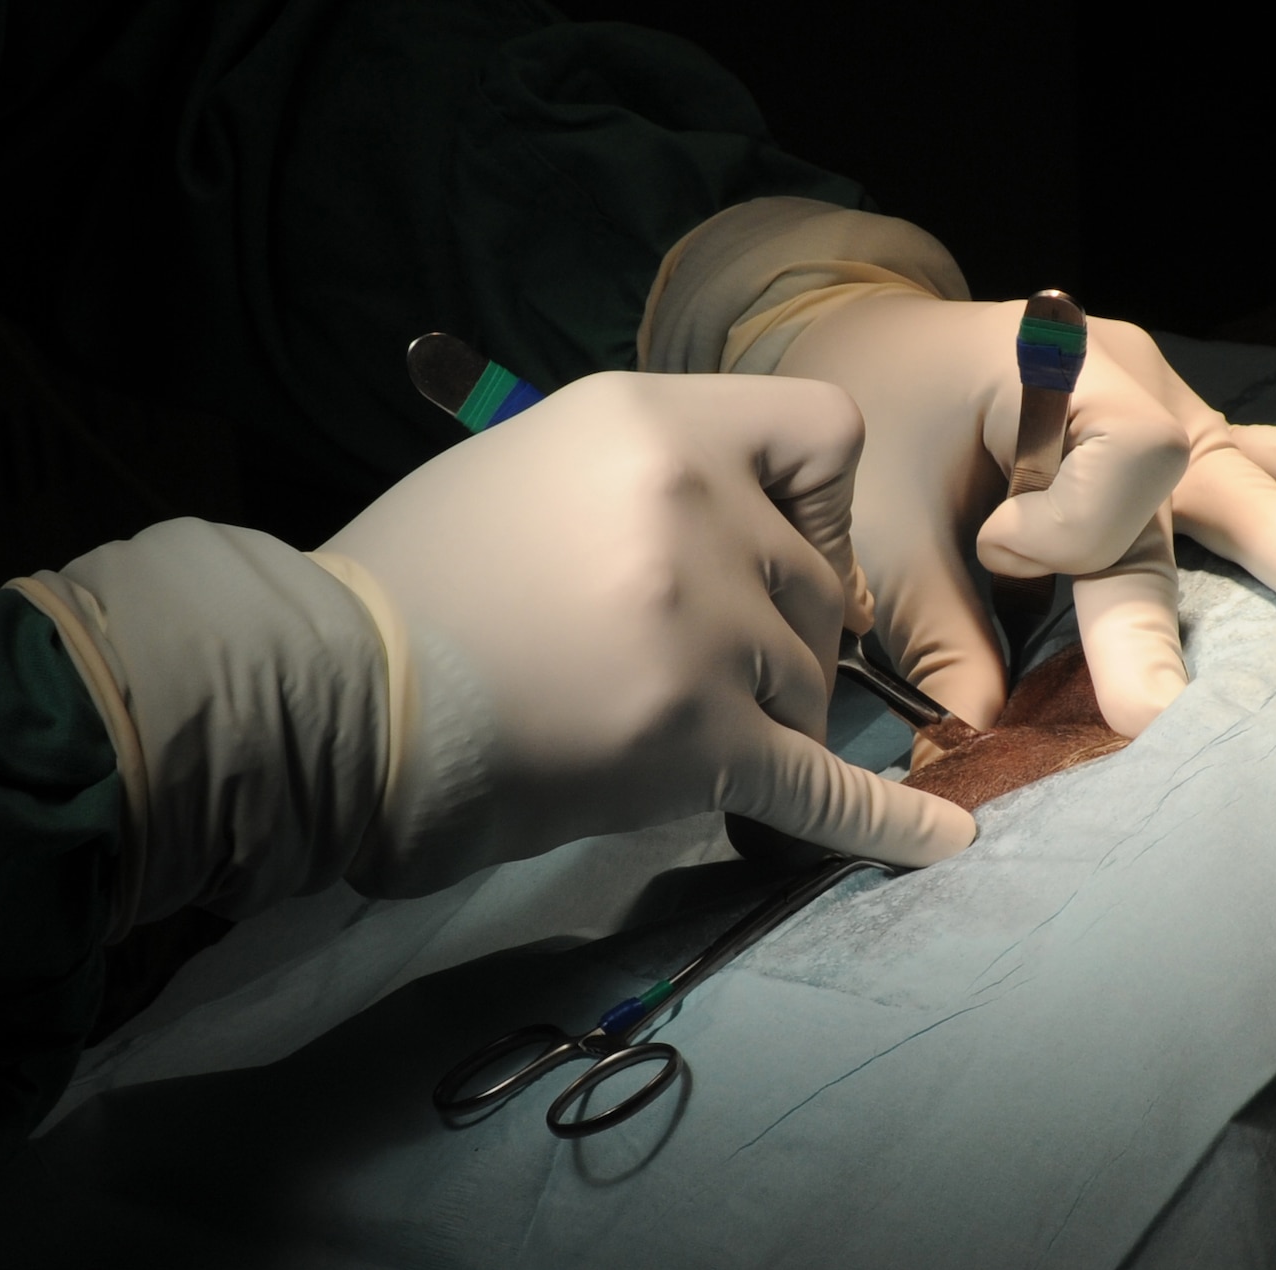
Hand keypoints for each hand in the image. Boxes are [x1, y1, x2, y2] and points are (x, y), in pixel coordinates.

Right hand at [322, 371, 973, 889]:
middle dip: (773, 633)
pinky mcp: (702, 740)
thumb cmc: (415, 582)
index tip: (776, 549)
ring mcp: (708, 625)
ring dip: (761, 716)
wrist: (329, 696)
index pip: (821, 432)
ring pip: (812, 683)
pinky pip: (828, 789)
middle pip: (818, 585)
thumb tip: (759, 537)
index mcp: (651, 421)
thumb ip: (657, 479)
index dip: (818, 500)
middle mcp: (697, 505)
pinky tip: (946, 842)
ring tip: (657, 728)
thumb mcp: (535, 464)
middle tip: (677, 667)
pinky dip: (890, 827)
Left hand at [773, 296, 1275, 740]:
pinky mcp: (1162, 436)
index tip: (999, 547)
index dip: (1076, 529)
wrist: (870, 340)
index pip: (1129, 463)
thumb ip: (936, 622)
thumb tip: (985, 731)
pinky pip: (1243, 463)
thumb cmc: (875, 412)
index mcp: (1057, 367)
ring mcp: (1157, 402)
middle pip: (1213, 479)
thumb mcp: (879, 516)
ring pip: (1246, 476)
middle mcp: (1126, 378)